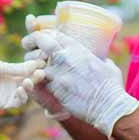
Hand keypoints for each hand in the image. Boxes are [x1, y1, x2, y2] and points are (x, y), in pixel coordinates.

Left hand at [0, 59, 44, 114]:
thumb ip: (17, 68)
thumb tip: (36, 63)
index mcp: (7, 72)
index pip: (25, 70)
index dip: (34, 67)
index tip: (44, 63)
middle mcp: (9, 83)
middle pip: (28, 81)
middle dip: (36, 77)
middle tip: (42, 73)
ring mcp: (7, 94)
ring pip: (26, 92)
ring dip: (30, 86)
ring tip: (29, 81)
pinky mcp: (5, 103)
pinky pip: (18, 102)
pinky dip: (22, 96)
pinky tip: (21, 88)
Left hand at [21, 29, 138, 137]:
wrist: (107, 106)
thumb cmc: (111, 86)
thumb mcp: (107, 65)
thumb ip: (100, 60)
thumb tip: (103, 60)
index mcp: (77, 49)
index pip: (54, 33)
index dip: (45, 34)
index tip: (41, 38)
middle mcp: (65, 57)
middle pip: (40, 42)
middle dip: (31, 42)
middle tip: (28, 46)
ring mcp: (57, 73)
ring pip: (34, 63)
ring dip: (32, 65)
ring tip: (32, 67)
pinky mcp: (53, 89)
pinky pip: (37, 81)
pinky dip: (35, 81)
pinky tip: (36, 83)